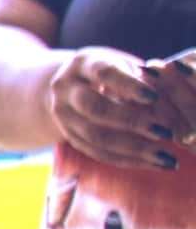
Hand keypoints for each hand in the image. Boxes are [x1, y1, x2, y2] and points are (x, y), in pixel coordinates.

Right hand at [47, 46, 178, 169]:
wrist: (72, 86)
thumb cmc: (112, 72)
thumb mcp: (124, 66)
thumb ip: (142, 80)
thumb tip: (164, 104)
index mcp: (83, 64)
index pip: (104, 73)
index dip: (129, 86)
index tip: (155, 97)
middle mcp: (65, 89)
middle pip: (94, 108)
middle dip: (132, 122)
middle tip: (165, 133)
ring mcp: (62, 115)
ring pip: (95, 136)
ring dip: (133, 149)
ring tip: (166, 157)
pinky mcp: (69, 136)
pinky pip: (97, 153)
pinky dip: (126, 160)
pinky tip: (152, 163)